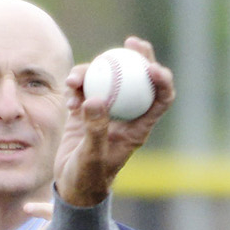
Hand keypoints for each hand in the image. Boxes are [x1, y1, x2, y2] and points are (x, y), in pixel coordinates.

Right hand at [52, 35, 174, 210]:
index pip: (160, 100)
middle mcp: (126, 115)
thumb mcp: (92, 157)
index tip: (151, 67)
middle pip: (139, 79)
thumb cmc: (88, 178)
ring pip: (107, 78)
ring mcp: (106, 110)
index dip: (162, 80)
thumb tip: (95, 98)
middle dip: (138, 57)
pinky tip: (68, 93)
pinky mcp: (87, 109)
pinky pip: (85, 87)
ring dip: (92, 72)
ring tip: (73, 80)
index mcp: (138, 128)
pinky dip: (76, 85)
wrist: (71, 186)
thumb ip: (95, 130)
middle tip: (129, 43)